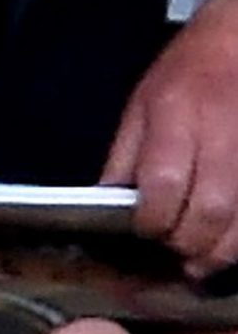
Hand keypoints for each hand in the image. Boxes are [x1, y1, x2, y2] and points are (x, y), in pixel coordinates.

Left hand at [105, 0, 237, 274]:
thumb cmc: (186, 73)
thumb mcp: (140, 104)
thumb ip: (125, 157)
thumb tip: (107, 204)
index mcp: (175, 116)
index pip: (164, 184)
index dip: (152, 220)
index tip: (142, 232)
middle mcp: (221, 136)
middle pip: (211, 211)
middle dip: (188, 245)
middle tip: (173, 255)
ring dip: (220, 252)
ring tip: (200, 261)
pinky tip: (226, 239)